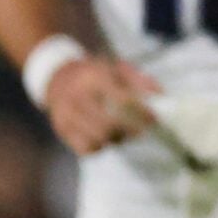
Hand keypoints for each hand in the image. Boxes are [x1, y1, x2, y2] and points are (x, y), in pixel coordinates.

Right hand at [43, 57, 161, 155]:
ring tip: (123, 134)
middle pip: (108, 124)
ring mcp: (66, 115)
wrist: (57, 78)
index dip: (142, 113)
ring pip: (97, 139)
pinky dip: (100, 147)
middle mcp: (77, 97)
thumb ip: (140, 81)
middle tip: (141, 132)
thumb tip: (161, 97)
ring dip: (115, 140)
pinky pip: (85, 149)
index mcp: (93, 78)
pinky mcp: (62, 130)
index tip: (154, 119)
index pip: (122, 100)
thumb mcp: (117, 68)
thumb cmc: (95, 74)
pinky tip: (106, 139)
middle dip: (130, 131)